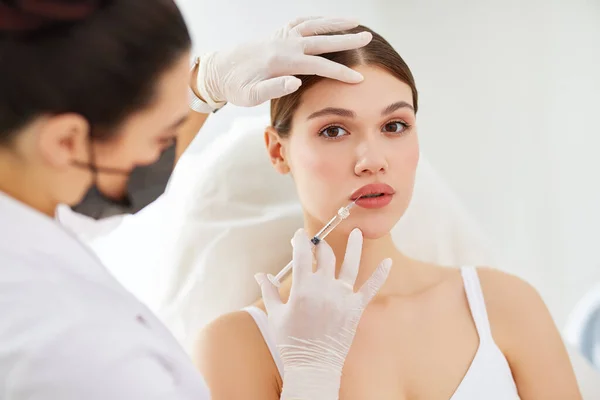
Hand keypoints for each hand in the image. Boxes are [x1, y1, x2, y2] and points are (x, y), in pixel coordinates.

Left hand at [196, 17, 372, 106]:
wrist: (219, 70)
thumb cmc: (235, 87)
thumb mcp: (250, 96)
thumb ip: (273, 89)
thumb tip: (296, 81)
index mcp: (281, 62)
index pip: (318, 66)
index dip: (340, 72)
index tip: (358, 78)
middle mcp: (284, 44)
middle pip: (321, 40)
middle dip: (346, 40)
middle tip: (367, 38)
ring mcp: (281, 37)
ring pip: (313, 26)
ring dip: (335, 23)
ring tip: (356, 23)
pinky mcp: (278, 35)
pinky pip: (301, 23)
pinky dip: (317, 20)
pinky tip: (328, 22)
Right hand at [255, 228, 391, 399]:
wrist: (313, 366)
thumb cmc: (290, 341)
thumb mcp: (274, 314)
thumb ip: (268, 290)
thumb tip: (260, 274)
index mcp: (303, 288)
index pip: (303, 254)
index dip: (300, 241)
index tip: (298, 236)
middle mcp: (325, 288)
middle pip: (325, 256)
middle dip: (320, 246)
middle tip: (317, 243)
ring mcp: (343, 297)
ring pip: (351, 265)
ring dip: (354, 246)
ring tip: (357, 232)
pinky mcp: (356, 308)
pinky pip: (371, 288)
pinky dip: (380, 275)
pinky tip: (388, 263)